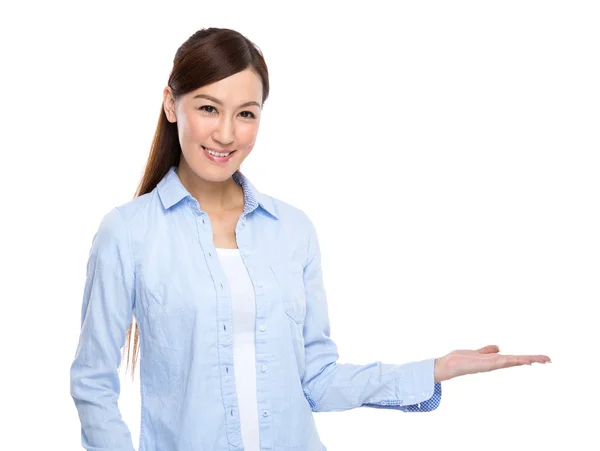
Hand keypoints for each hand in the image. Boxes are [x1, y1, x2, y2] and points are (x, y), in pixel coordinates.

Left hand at [434, 345, 550, 382]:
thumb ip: (487, 350)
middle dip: (533, 359)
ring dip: (527, 359)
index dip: (528, 358)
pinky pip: (502, 361)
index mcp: (494, 360)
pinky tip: (521, 360)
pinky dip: (513, 360)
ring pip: (514, 361)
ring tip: (542, 359)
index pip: (515, 358)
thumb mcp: (477, 352)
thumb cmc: (461, 359)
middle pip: (518, 360)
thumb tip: (498, 347)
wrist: (449, 365)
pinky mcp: (485, 365)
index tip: (541, 358)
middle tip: (549, 359)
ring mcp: (492, 365)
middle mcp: (495, 363)